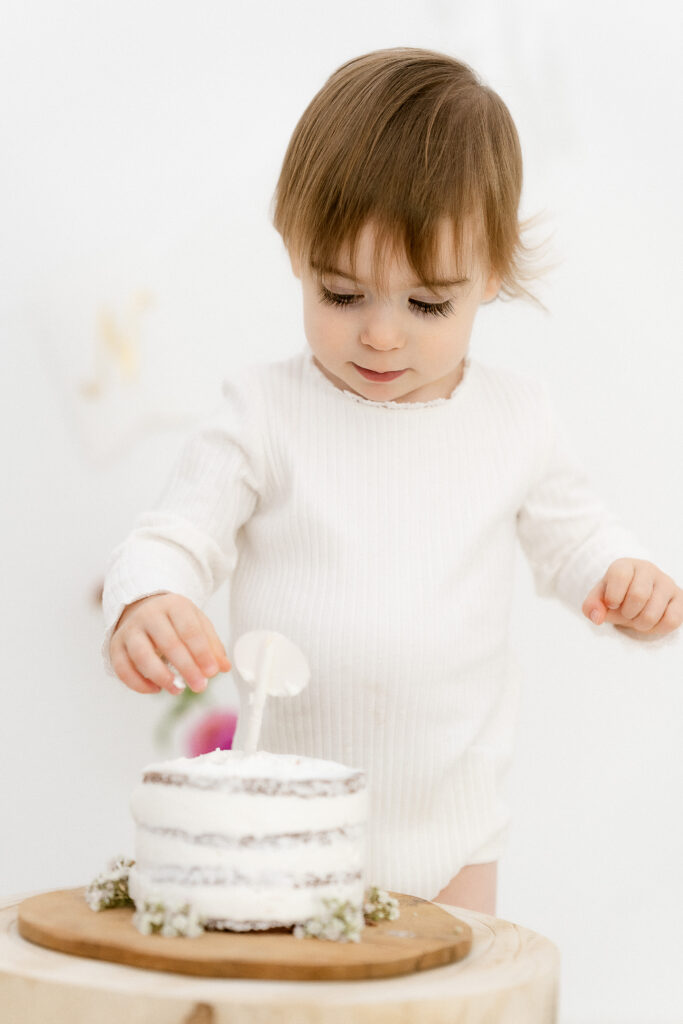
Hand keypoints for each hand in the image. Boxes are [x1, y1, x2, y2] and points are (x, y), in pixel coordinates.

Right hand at [110, 593, 231, 694]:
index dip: (202, 653)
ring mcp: (130, 629)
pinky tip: (156, 689)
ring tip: (178, 690)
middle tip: (200, 686)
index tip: (212, 672)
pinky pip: (122, 668)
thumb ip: (212, 645)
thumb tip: (224, 667)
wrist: (143, 607)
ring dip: (161, 676)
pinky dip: (138, 683)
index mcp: (174, 605)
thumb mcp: (198, 624)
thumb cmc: (176, 620)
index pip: (189, 630)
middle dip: (186, 668)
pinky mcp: (115, 645)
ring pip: (141, 655)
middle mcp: (149, 615)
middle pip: (168, 643)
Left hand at [582, 559, 682, 637]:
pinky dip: (658, 628)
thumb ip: (592, 606)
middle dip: (627, 613)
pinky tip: (652, 622)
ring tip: (637, 619)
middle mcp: (648, 570)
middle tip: (626, 614)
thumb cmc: (617, 596)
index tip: (612, 604)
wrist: (636, 597)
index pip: (619, 575)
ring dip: (640, 624)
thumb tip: (597, 618)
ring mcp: (666, 583)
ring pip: (654, 612)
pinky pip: (672, 620)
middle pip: (638, 596)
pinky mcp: (679, 598)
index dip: (613, 596)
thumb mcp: (599, 598)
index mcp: (625, 565)